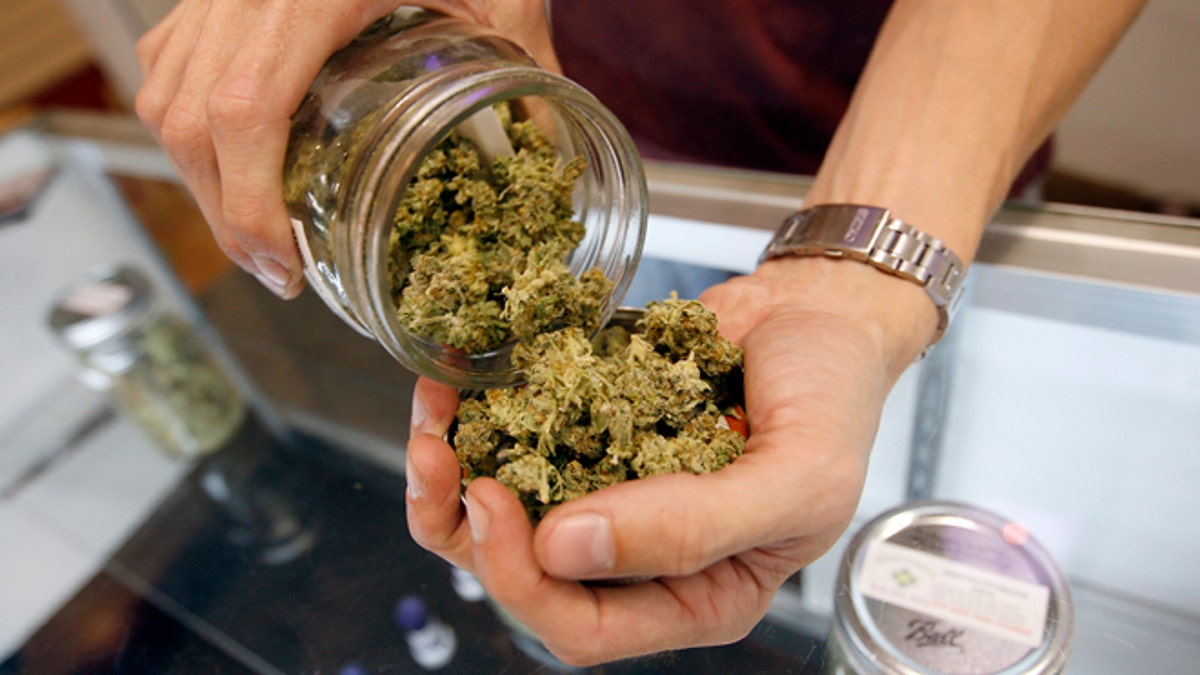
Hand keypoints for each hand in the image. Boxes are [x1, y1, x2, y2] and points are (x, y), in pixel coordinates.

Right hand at [135, 0, 556, 297]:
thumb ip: (529, 61)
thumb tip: (555, 148)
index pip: (245, 110)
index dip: (248, 202)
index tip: (281, 264)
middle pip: (189, 118)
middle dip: (223, 211)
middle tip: (276, 270)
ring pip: (164, 94)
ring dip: (200, 176)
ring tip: (253, 231)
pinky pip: (169, 61)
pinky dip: (185, 122)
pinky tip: (228, 160)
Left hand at [405, 256, 934, 664]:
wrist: (821, 313)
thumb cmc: (833, 403)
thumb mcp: (796, 479)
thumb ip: (693, 528)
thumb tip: (565, 547)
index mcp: (695, 594)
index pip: (586, 627)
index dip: (525, 582)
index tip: (494, 504)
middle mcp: (637, 554)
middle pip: (525, 578)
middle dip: (467, 528)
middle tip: (441, 460)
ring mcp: (604, 488)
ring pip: (502, 513)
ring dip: (451, 474)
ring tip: (431, 419)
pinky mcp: (582, 428)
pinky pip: (514, 440)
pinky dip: (474, 416)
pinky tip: (453, 383)